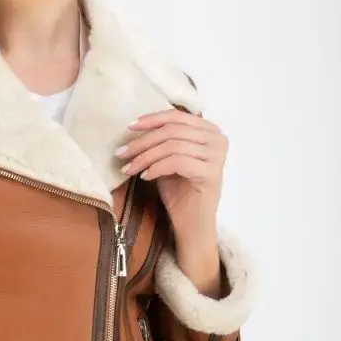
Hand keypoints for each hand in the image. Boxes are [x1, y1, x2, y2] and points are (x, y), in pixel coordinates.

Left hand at [116, 108, 226, 238]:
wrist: (192, 223)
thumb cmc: (179, 191)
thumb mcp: (167, 158)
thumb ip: (160, 140)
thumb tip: (134, 125)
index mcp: (210, 130)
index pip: (177, 116)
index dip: (151, 119)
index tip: (129, 127)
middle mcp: (218, 139)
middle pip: (172, 131)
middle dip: (142, 141)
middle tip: (122, 153)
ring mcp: (217, 156)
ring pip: (172, 146)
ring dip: (145, 157)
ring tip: (129, 168)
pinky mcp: (211, 173)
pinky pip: (177, 162)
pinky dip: (156, 167)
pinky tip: (145, 177)